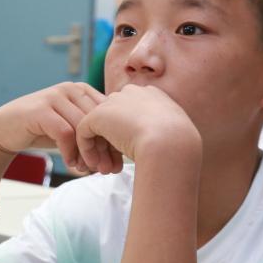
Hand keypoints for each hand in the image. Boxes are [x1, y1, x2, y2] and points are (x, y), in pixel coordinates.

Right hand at [0, 82, 123, 173]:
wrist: (4, 129)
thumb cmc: (41, 129)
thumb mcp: (69, 126)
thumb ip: (90, 129)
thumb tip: (119, 151)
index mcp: (81, 89)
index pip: (107, 113)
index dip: (114, 139)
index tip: (116, 162)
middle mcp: (70, 89)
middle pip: (97, 121)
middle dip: (104, 149)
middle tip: (106, 170)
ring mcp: (55, 97)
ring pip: (82, 128)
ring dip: (87, 153)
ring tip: (88, 170)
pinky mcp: (42, 110)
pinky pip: (65, 134)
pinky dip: (71, 152)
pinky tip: (71, 165)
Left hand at [76, 84, 200, 166]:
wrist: (170, 142)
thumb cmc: (179, 145)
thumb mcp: (174, 135)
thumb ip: (160, 133)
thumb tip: (153, 145)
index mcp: (153, 95)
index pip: (133, 114)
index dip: (129, 137)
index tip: (132, 156)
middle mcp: (132, 93)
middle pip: (114, 119)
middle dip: (111, 144)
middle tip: (112, 167)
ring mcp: (114, 102)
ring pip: (99, 126)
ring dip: (99, 149)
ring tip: (104, 170)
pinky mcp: (97, 115)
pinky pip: (84, 132)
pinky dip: (86, 150)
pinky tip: (94, 165)